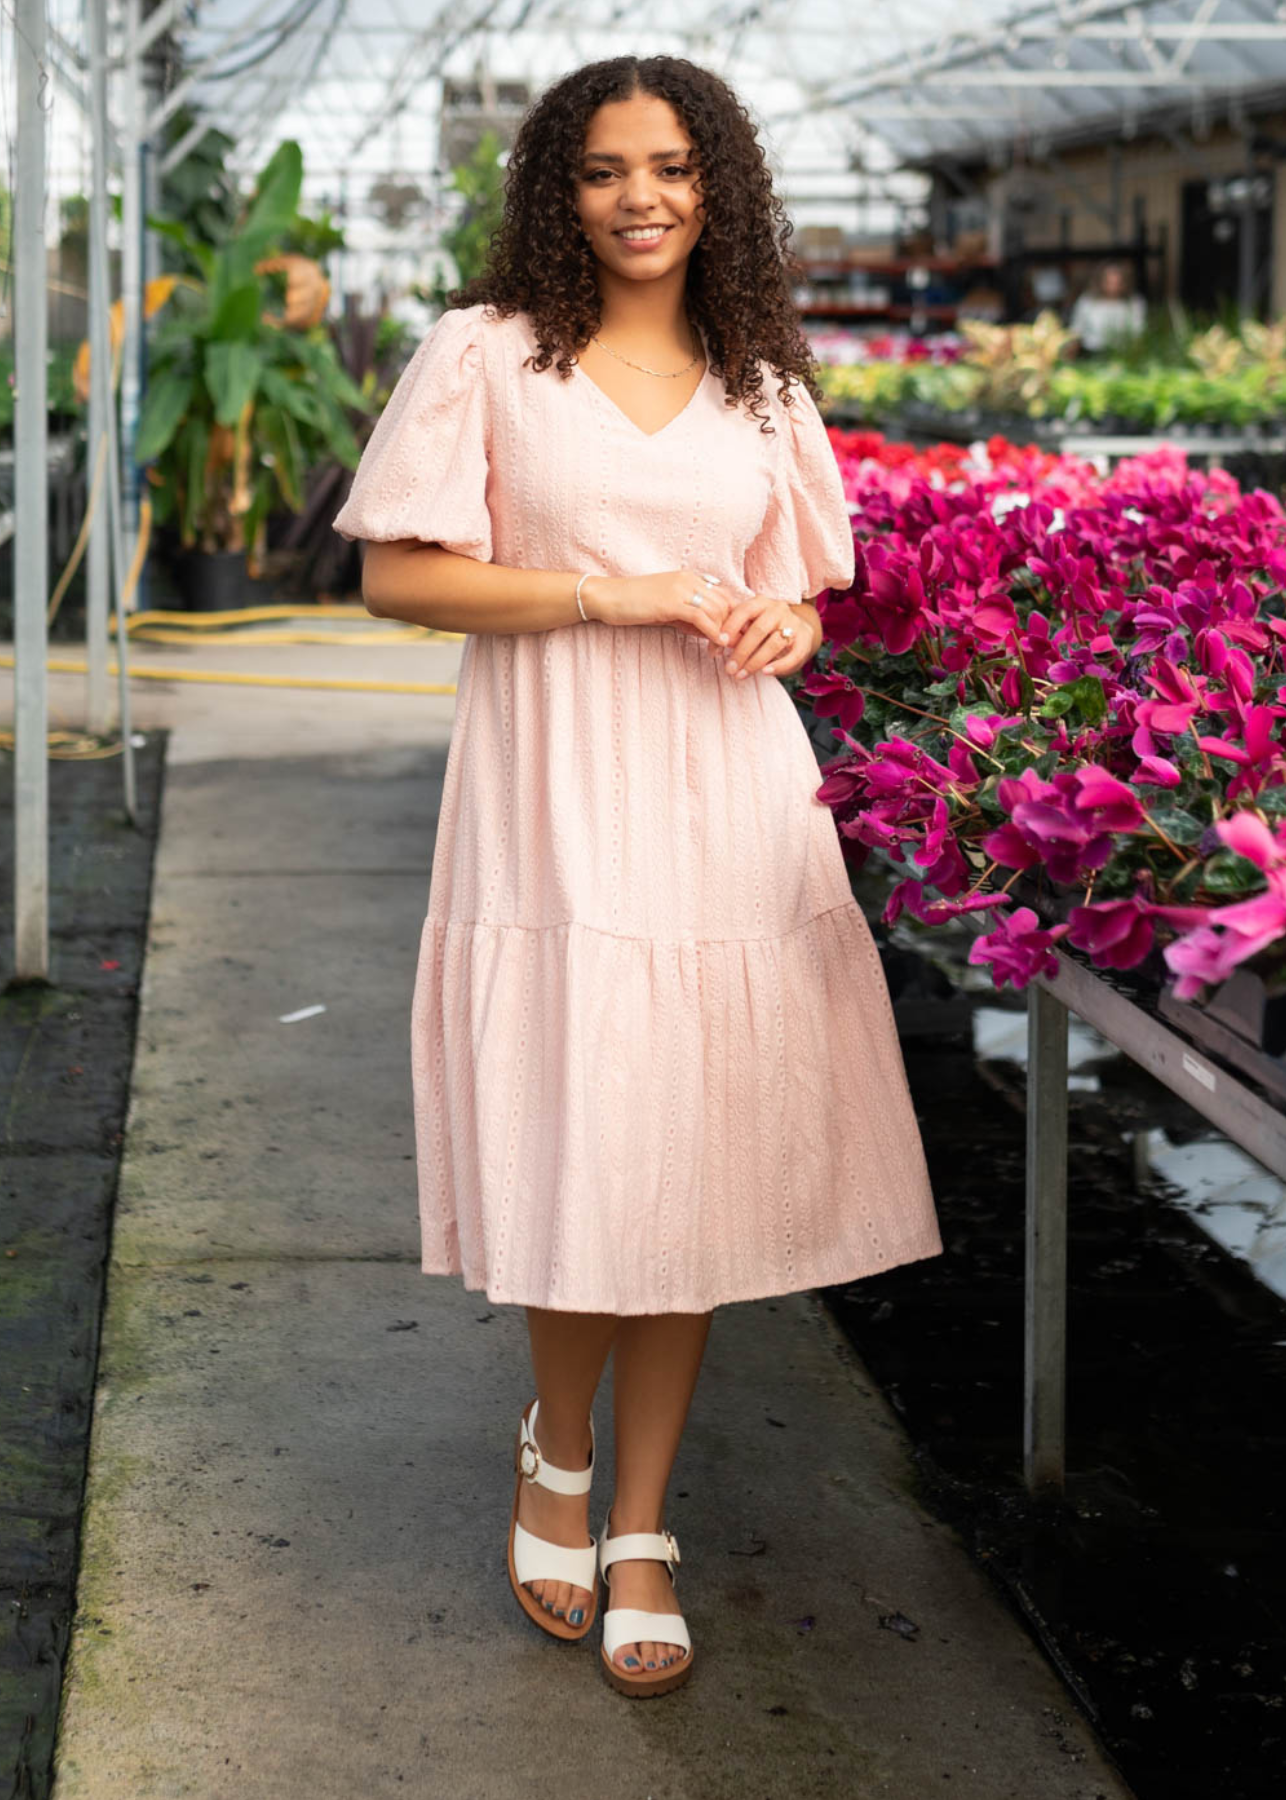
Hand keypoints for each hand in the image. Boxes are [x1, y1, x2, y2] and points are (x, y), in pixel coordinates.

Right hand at [580, 569, 731, 652]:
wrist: (608, 597)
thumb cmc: (634, 604)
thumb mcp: (667, 610)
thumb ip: (689, 619)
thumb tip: (710, 632)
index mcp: (689, 578)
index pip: (723, 595)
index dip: (732, 616)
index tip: (732, 636)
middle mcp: (689, 580)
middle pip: (725, 602)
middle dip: (732, 626)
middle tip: (733, 647)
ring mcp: (681, 589)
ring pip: (717, 610)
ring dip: (724, 633)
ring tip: (722, 651)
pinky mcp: (672, 602)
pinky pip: (702, 618)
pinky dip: (713, 632)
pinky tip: (716, 645)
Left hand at [715, 594, 820, 680]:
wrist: (796, 629)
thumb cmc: (763, 629)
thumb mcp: (748, 625)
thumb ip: (733, 633)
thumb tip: (715, 648)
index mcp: (761, 602)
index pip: (744, 611)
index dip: (731, 627)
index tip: (719, 643)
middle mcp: (778, 610)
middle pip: (759, 630)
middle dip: (742, 651)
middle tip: (729, 668)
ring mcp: (793, 624)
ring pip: (774, 643)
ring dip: (755, 662)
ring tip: (741, 675)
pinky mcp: (805, 640)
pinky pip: (793, 655)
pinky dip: (779, 666)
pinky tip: (765, 673)